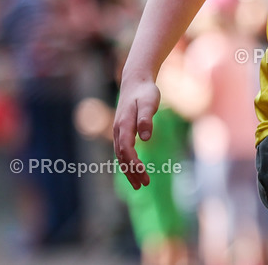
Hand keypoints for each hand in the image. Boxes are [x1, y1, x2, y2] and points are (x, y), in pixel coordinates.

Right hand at [112, 75, 160, 189]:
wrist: (135, 82)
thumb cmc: (145, 92)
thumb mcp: (149, 103)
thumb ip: (146, 119)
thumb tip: (145, 138)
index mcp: (124, 125)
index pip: (127, 149)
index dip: (134, 164)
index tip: (144, 174)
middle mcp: (118, 131)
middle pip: (122, 157)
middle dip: (131, 172)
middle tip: (143, 185)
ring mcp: (118, 132)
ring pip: (121, 156)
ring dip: (129, 170)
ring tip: (140, 184)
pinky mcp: (122, 131)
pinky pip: (122, 151)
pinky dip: (127, 163)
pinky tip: (134, 171)